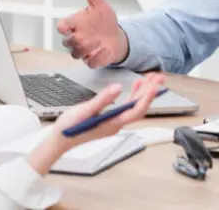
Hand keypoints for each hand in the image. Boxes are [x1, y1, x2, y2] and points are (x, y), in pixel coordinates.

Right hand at [26, 74, 165, 174]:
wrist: (59, 141)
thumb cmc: (70, 128)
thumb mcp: (85, 110)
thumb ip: (102, 99)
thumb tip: (118, 88)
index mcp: (112, 123)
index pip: (135, 110)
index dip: (147, 97)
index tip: (155, 85)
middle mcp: (116, 124)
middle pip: (138, 108)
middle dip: (150, 92)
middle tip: (159, 77)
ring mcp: (113, 123)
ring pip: (134, 107)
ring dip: (143, 93)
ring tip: (151, 79)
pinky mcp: (109, 120)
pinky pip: (126, 107)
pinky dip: (133, 96)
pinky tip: (135, 87)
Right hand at [57, 0, 129, 67]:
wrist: (116, 37)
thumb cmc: (104, 21)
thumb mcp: (99, 3)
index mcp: (74, 24)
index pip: (62, 27)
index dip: (63, 27)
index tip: (68, 27)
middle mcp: (76, 38)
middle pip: (67, 42)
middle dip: (78, 38)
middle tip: (90, 34)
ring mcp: (83, 50)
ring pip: (77, 53)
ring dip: (88, 48)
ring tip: (100, 41)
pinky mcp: (92, 60)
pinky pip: (91, 62)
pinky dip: (98, 57)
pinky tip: (105, 49)